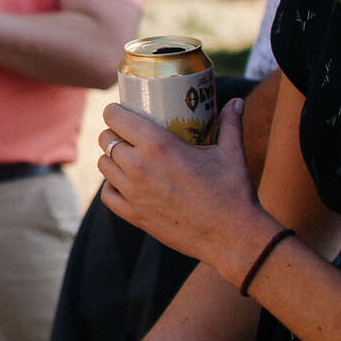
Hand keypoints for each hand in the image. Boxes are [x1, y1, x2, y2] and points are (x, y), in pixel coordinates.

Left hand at [97, 96, 272, 279]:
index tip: (122, 110)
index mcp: (158, 145)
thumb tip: (236, 102)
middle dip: (114, 132)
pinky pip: (107, 195)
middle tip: (127, 133)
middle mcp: (139, 166)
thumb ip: (230, 123)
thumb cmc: (233, 192)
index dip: (115, 111)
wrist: (232, 237)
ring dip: (112, 158)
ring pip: (104, 165)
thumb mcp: (232, 152)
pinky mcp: (134, 216)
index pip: (115, 117)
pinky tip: (124, 183)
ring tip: (126, 156)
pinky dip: (112, 186)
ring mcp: (133, 193)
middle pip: (106, 139)